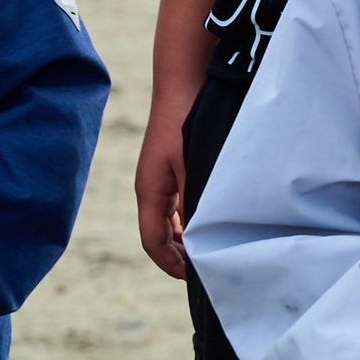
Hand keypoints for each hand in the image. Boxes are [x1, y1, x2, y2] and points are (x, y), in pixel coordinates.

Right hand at [135, 89, 192, 279]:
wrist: (182, 82)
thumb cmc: (186, 122)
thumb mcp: (193, 166)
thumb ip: (195, 201)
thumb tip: (200, 235)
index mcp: (150, 192)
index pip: (153, 242)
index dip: (171, 264)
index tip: (194, 278)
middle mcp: (150, 188)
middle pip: (158, 235)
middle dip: (178, 256)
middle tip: (206, 270)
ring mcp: (159, 177)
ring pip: (167, 220)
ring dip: (184, 238)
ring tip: (209, 250)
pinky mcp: (170, 166)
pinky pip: (175, 203)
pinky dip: (188, 219)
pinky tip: (208, 219)